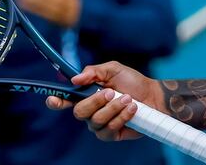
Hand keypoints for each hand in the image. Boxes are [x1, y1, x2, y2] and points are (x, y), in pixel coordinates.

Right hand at [45, 61, 162, 141]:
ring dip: (114, 107)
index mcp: (85, 94)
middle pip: (79, 112)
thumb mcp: (113, 69)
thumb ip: (93, 72)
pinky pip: (108, 130)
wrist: (152, 96)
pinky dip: (121, 117)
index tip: (53, 99)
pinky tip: (132, 109)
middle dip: (95, 101)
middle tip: (110, 92)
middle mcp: (89, 111)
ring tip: (127, 98)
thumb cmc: (132, 82)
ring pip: (95, 120)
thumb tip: (75, 79)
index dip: (56, 101)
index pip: (64, 100)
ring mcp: (99, 124)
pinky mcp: (111, 134)